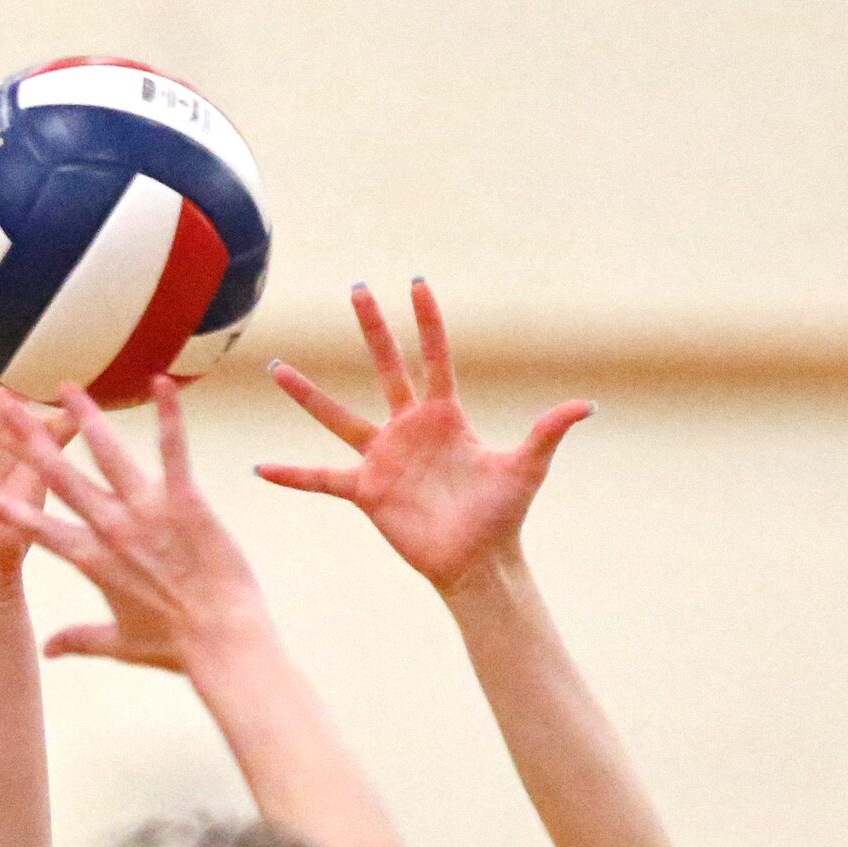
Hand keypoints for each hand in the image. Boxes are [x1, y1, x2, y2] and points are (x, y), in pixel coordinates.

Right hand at [0, 380, 269, 671]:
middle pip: (61, 479)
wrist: (221, 639)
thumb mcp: (121, 645)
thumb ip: (80, 640)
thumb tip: (46, 651)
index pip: (40, 531)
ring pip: (108, 454)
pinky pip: (173, 450)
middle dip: (30, 442)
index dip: (10, 513)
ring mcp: (147, 512)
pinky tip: (161, 382)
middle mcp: (111, 530)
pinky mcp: (185, 502)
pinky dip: (169, 415)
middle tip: (4, 409)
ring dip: (86, 418)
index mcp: (93, 562)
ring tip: (68, 388)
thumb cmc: (176, 647)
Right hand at [257, 281, 591, 590]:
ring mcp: (384, 458)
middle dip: (373, 328)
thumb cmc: (502, 515)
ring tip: (276, 366)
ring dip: (308, 394)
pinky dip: (292, 475)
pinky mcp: (367, 492)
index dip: (427, 322)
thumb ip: (548, 432)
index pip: (434, 357)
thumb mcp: (527, 468)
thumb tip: (586, 405)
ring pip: (338, 417)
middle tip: (357, 288)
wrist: (478, 562)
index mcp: (445, 417)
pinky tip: (260, 467)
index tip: (416, 282)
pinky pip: (321, 479)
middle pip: (386, 367)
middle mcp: (409, 430)